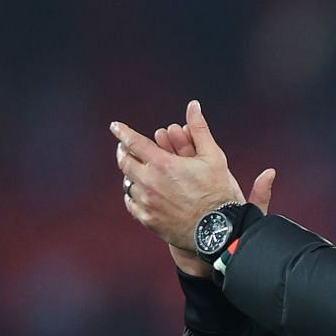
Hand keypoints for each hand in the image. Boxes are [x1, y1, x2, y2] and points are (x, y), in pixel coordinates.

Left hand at [113, 99, 274, 255]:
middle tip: (125, 148)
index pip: (133, 142)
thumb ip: (200, 129)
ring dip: (130, 174)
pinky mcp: (148, 219)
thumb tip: (193, 105)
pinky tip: (139, 193)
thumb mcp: (214, 157)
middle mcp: (149, 182)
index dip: (122, 132)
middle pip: (124, 162)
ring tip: (135, 171)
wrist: (220, 230)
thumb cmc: (219, 192)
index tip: (116, 126)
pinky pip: (131, 204)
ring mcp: (147, 202)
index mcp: (163, 164)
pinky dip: (133, 195)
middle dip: (123, 152)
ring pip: (128, 183)